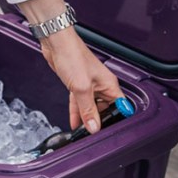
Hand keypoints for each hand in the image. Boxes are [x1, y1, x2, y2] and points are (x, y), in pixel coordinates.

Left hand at [17, 0, 124, 132]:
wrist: (56, 43)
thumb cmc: (72, 56)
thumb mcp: (81, 88)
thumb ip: (87, 109)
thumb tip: (94, 126)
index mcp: (109, 84)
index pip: (121, 106)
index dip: (117, 119)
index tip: (110, 131)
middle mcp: (102, 85)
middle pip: (106, 108)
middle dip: (99, 121)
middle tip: (92, 134)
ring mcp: (90, 84)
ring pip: (91, 106)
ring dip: (86, 118)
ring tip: (82, 132)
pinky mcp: (78, 83)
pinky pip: (80, 102)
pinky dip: (77, 112)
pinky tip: (74, 122)